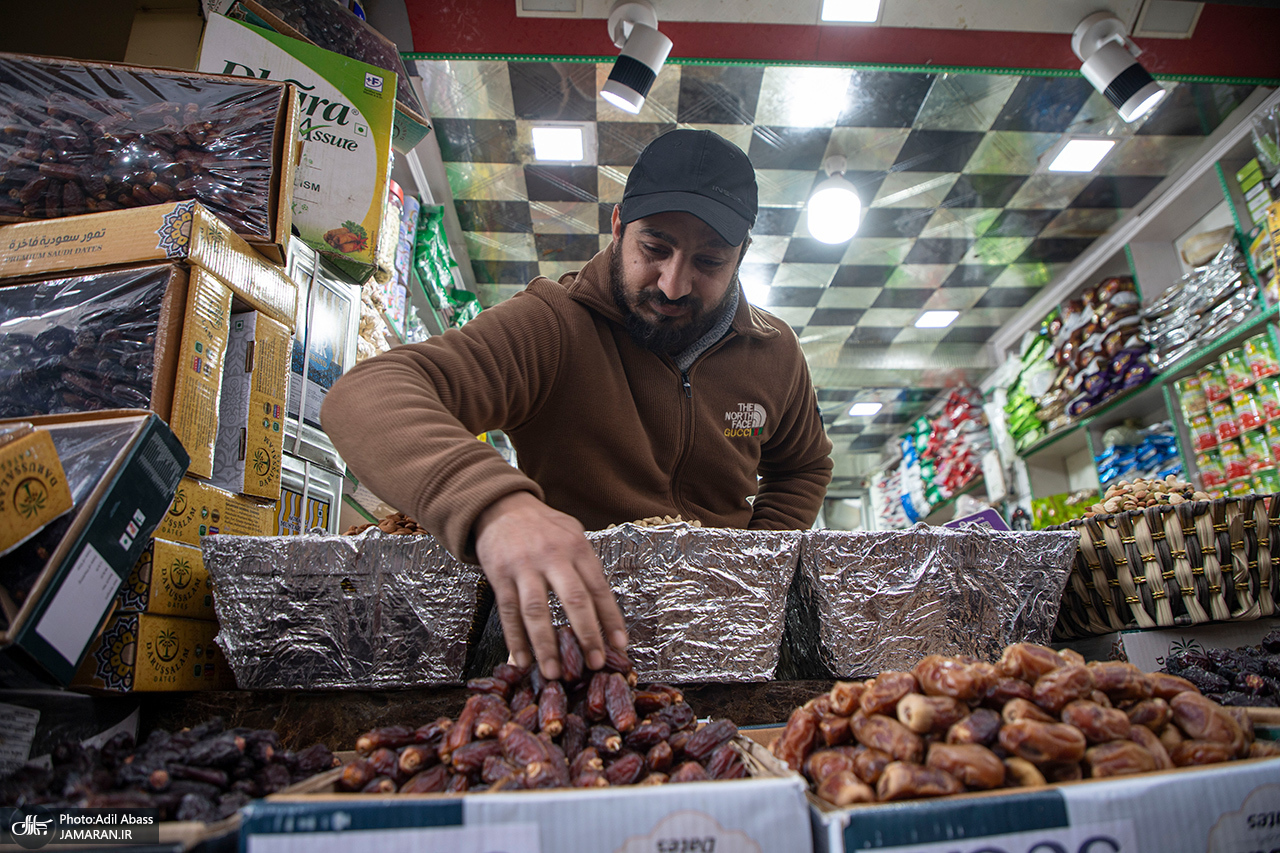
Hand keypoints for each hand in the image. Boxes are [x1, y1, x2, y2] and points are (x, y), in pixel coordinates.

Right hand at [474, 491, 628, 679]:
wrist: (501, 506)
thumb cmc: (542, 526)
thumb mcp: (572, 533)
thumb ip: (586, 566)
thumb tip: (605, 610)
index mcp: (576, 547)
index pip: (599, 588)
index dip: (611, 619)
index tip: (620, 645)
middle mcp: (553, 556)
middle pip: (574, 599)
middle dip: (587, 635)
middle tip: (595, 663)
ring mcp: (524, 566)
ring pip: (537, 611)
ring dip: (547, 645)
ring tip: (555, 672)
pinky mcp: (500, 575)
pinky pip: (508, 612)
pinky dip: (515, 640)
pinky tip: (523, 661)